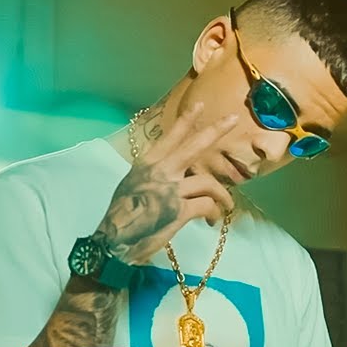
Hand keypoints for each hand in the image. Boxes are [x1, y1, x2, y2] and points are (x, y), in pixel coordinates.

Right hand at [94, 103, 238, 264]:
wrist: (113, 240)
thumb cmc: (122, 215)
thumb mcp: (133, 185)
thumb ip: (153, 175)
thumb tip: (173, 174)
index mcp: (146, 165)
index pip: (169, 138)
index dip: (185, 121)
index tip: (200, 106)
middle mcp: (159, 172)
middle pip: (193, 147)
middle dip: (215, 131)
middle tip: (233, 119)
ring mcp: (169, 190)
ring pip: (207, 182)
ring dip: (223, 195)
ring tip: (228, 205)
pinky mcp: (178, 211)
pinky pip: (206, 206)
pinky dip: (213, 213)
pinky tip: (211, 220)